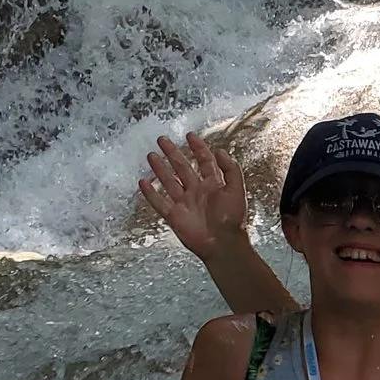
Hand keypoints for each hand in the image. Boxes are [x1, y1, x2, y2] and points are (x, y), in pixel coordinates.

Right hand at [139, 132, 248, 260]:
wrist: (222, 244)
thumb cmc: (231, 220)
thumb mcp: (237, 190)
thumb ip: (230, 169)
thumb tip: (221, 151)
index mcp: (212, 185)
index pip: (204, 161)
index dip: (198, 148)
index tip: (190, 136)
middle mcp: (197, 192)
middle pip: (182, 168)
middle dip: (172, 153)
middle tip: (162, 140)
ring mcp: (184, 203)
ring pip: (169, 181)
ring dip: (160, 168)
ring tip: (151, 155)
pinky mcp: (174, 216)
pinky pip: (159, 202)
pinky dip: (150, 193)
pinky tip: (143, 182)